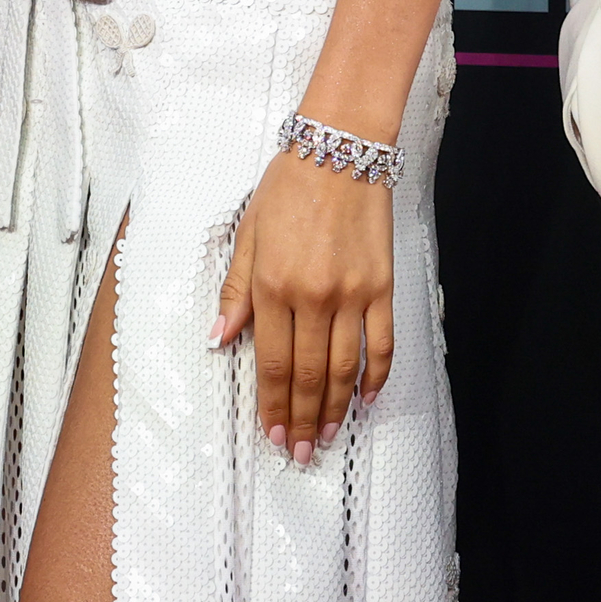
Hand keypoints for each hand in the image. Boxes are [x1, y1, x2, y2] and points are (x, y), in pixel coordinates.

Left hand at [210, 146, 393, 465]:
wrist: (340, 149)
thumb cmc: (289, 187)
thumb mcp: (247, 234)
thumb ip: (236, 291)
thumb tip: (219, 337)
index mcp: (272, 286)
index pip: (272, 362)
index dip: (272, 405)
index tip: (273, 434)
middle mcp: (311, 297)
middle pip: (309, 375)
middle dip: (303, 419)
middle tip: (301, 452)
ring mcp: (351, 294)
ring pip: (344, 368)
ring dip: (336, 409)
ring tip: (329, 437)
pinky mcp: (381, 286)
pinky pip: (382, 341)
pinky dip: (377, 375)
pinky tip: (369, 398)